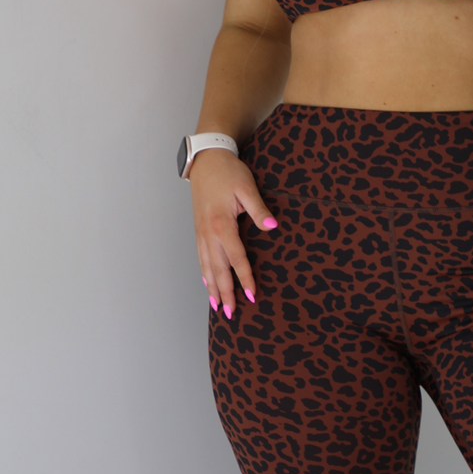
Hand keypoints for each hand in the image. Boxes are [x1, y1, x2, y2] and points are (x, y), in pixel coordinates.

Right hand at [191, 150, 276, 318]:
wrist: (206, 159)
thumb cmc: (228, 172)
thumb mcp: (247, 187)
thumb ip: (259, 209)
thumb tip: (273, 226)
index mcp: (221, 224)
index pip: (236, 258)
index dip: (244, 278)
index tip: (251, 296)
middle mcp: (208, 233)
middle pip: (217, 269)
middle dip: (224, 292)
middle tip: (230, 314)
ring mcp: (201, 232)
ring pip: (206, 266)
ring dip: (212, 288)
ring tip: (217, 307)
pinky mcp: (199, 230)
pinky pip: (200, 257)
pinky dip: (204, 273)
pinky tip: (207, 284)